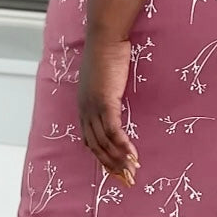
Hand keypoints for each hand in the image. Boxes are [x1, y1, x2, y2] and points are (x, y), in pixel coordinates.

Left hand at [77, 34, 139, 182]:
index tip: (114, 171)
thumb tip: (114, 99)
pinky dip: (122, 145)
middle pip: (96, 147)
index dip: (102, 158)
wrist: (105, 37)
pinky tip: (132, 154)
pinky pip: (114, 130)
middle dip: (111, 166)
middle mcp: (85, 111)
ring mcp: (94, 107)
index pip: (90, 141)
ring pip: (105, 143)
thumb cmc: (106, 53)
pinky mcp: (106, 102)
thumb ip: (106, 93)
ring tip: (132, 170)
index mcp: (83, 107)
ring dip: (119, 159)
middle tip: (126, 179)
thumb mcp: (104, 79)